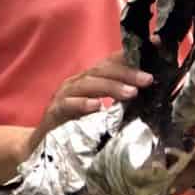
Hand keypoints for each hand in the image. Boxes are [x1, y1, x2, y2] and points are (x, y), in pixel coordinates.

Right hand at [26, 52, 153, 156]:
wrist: (40, 146)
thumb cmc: (75, 128)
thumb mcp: (101, 113)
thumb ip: (120, 103)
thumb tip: (151, 97)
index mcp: (89, 80)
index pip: (112, 62)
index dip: (132, 55)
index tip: (154, 49)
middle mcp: (77, 82)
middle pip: (102, 70)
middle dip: (127, 72)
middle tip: (148, 79)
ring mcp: (64, 95)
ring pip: (88, 84)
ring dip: (111, 87)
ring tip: (131, 93)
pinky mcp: (54, 112)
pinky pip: (68, 105)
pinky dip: (83, 104)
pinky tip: (97, 107)